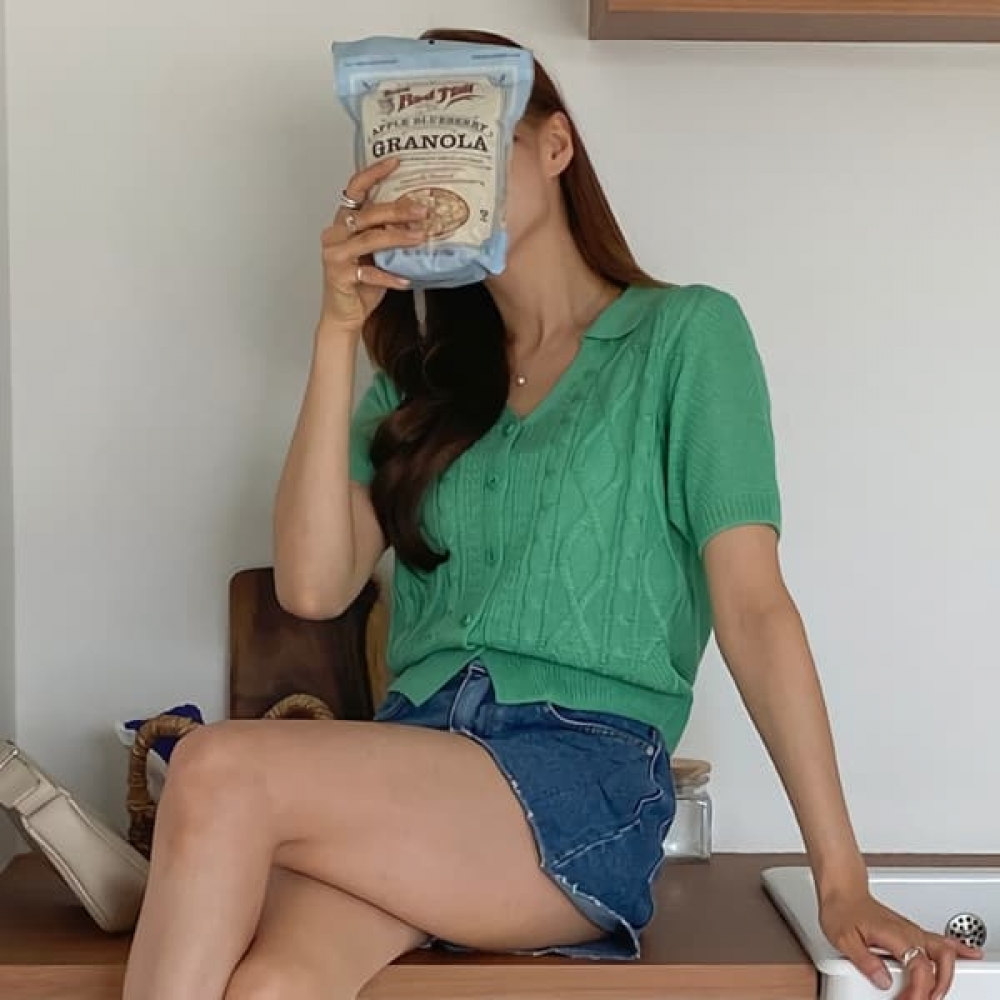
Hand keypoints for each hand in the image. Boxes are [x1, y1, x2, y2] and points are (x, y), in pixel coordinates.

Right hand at [319, 157, 428, 329]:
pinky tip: (407, 279)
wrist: (344, 314)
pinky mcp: (339, 276)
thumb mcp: (378, 253)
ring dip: (398, 238)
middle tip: (423, 211)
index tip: (396, 162)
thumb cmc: (362, 283)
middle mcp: (335, 233)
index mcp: (344, 221)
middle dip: (398, 210)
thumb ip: (389, 233)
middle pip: (368, 213)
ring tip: (420, 238)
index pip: (355, 189)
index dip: (374, 173)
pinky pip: (369, 273)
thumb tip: (422, 219)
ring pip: (370, 239)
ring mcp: (335, 254)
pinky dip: (390, 276)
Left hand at [819, 886, 982, 998]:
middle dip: (937, 987)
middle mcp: (909, 932)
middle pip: (940, 962)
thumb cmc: (842, 909)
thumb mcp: (843, 938)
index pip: (919, 968)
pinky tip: (969, 956)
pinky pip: (941, 942)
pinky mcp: (912, 932)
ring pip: (945, 953)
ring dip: (946, 976)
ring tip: (937, 994)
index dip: (918, 990)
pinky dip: (957, 952)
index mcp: (895, 934)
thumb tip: (883, 980)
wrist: (842, 890)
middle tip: (924, 999)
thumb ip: (865, 960)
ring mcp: (913, 932)